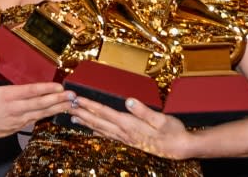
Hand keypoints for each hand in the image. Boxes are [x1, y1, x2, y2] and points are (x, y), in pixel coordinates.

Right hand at [0, 55, 74, 143]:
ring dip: (56, 108)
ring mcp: (17, 120)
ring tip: (70, 103)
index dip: (45, 89)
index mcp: (5, 96)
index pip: (29, 92)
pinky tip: (58, 111)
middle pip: (39, 104)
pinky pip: (35, 120)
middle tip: (72, 95)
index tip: (58, 86)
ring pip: (40, 114)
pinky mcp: (18, 127)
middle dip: (57, 100)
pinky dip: (47, 116)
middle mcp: (13, 109)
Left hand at [69, 96, 192, 158]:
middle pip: (98, 121)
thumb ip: (143, 111)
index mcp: (129, 124)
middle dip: (82, 112)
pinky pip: (108, 134)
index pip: (105, 112)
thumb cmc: (172, 131)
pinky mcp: (129, 140)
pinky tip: (92, 129)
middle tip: (68, 105)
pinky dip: (97, 130)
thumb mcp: (161, 119)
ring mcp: (125, 138)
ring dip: (86, 122)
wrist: (179, 148)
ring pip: (100, 128)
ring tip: (73, 117)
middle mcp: (124, 132)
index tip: (77, 98)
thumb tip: (128, 101)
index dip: (90, 105)